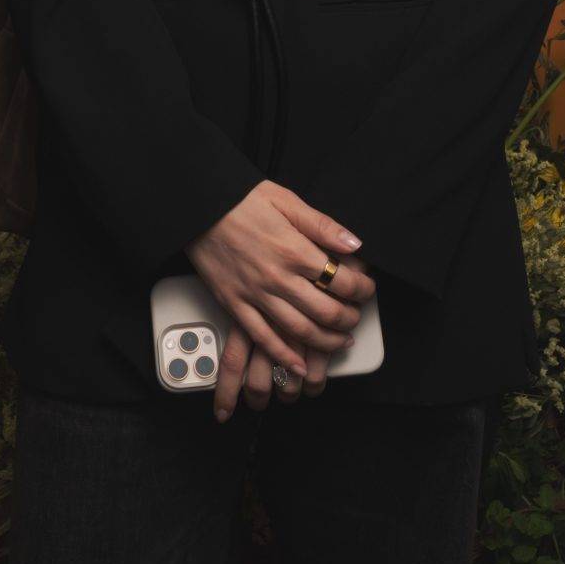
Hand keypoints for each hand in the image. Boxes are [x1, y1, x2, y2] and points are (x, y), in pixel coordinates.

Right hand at [186, 183, 373, 406]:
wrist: (198, 206)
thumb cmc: (241, 199)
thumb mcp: (286, 200)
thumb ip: (322, 225)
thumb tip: (355, 243)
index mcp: (294, 250)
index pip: (341, 280)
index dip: (362, 289)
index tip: (366, 289)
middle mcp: (278, 277)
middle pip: (325, 311)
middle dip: (349, 318)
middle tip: (356, 316)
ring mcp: (255, 294)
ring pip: (299, 330)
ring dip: (326, 341)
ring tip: (340, 340)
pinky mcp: (235, 304)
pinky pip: (262, 338)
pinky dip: (283, 356)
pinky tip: (299, 364)